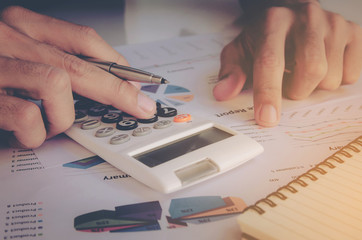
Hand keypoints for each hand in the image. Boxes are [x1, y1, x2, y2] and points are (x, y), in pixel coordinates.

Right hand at [0, 6, 155, 147]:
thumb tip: (103, 80)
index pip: (84, 39)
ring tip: (52, 126)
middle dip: (117, 91)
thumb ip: (54, 59)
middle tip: (139, 107)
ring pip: (56, 84)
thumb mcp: (20, 52)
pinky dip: (35, 133)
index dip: (117, 63)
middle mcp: (9, 38)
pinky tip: (28, 135)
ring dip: (63, 115)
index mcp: (23, 25)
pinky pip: (25, 116)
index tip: (138, 82)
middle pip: (80, 64)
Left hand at [213, 1, 361, 126]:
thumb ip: (231, 71)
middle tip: (288, 85)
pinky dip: (335, 81)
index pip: (271, 61)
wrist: (290, 15)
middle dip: (297, 91)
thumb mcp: (241, 51)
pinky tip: (322, 68)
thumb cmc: (264, 38)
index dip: (268, 93)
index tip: (267, 118)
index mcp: (274, 21)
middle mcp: (307, 17)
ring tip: (302, 73)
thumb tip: (223, 93)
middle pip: (312, 71)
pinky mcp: (353, 32)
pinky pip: (352, 75)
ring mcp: (334, 24)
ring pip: (332, 77)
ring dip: (314, 87)